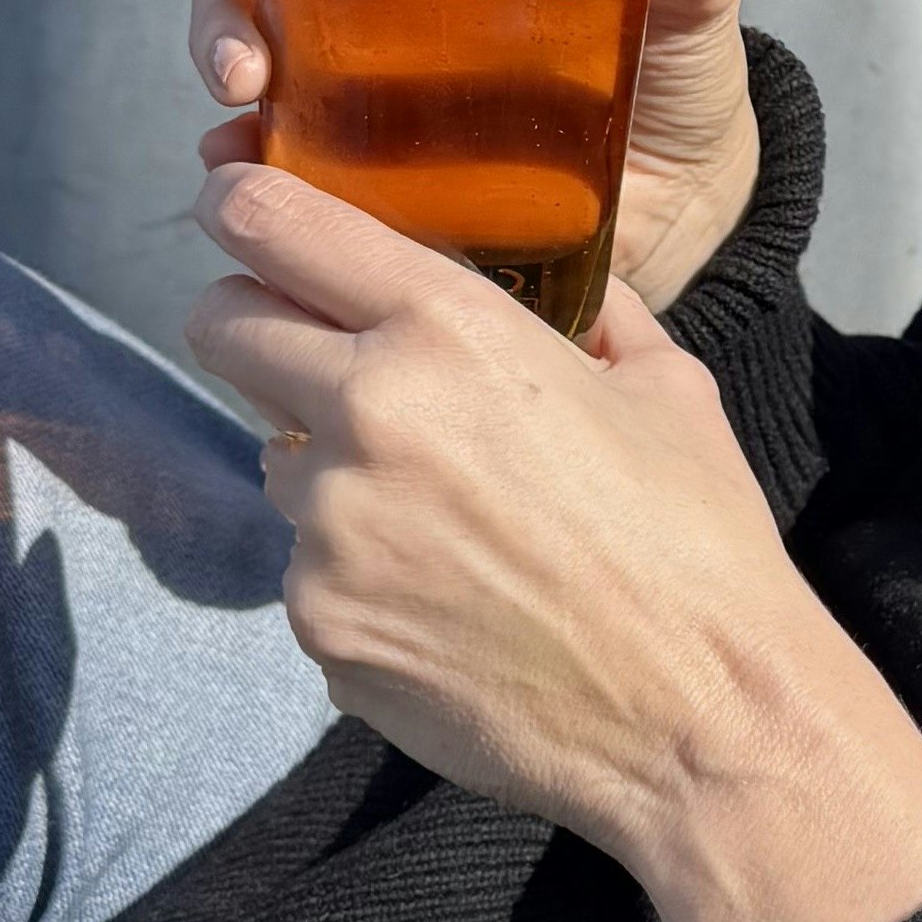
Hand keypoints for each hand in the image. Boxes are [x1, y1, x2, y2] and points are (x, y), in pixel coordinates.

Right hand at [174, 0, 765, 310]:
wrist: (677, 211)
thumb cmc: (668, 77)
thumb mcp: (685, 12)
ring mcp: (349, 63)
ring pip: (238, 18)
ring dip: (217, 32)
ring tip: (248, 74)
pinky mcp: (348, 160)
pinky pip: (267, 146)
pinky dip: (240, 148)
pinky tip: (241, 154)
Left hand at [180, 161, 921, 921]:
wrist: (698, 714)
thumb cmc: (698, 541)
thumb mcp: (665, 388)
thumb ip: (594, 317)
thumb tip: (569, 291)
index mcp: (449, 330)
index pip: (272, 224)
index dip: (239, 208)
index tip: (235, 212)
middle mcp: (366, 413)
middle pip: (223, 328)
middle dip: (255, 331)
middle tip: (316, 363)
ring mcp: (329, 528)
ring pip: (276, 464)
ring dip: (329, 474)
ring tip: (436, 524)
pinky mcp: (319, 626)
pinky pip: (311, 574)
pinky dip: (361, 581)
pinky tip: (448, 609)